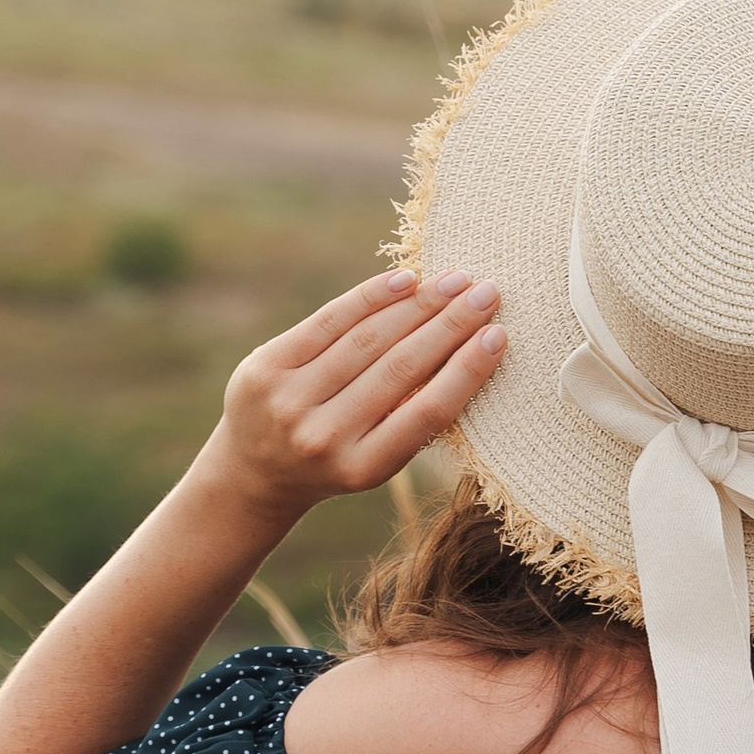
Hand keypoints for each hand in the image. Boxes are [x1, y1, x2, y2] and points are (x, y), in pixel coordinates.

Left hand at [216, 268, 506, 519]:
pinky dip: (371, 297)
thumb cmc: (336, 459)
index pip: (426, 411)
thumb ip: (410, 418)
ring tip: (454, 281)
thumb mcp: (374, 459)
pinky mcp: (265, 368)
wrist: (254, 473)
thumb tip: (467, 344)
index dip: (466, 370)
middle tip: (487, 293)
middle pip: (400, 368)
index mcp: (362, 468)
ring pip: (367, 339)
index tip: (498, 336)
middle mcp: (323, 437)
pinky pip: (328, 321)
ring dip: (418, 304)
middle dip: (450, 324)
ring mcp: (289, 401)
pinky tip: (405, 280)